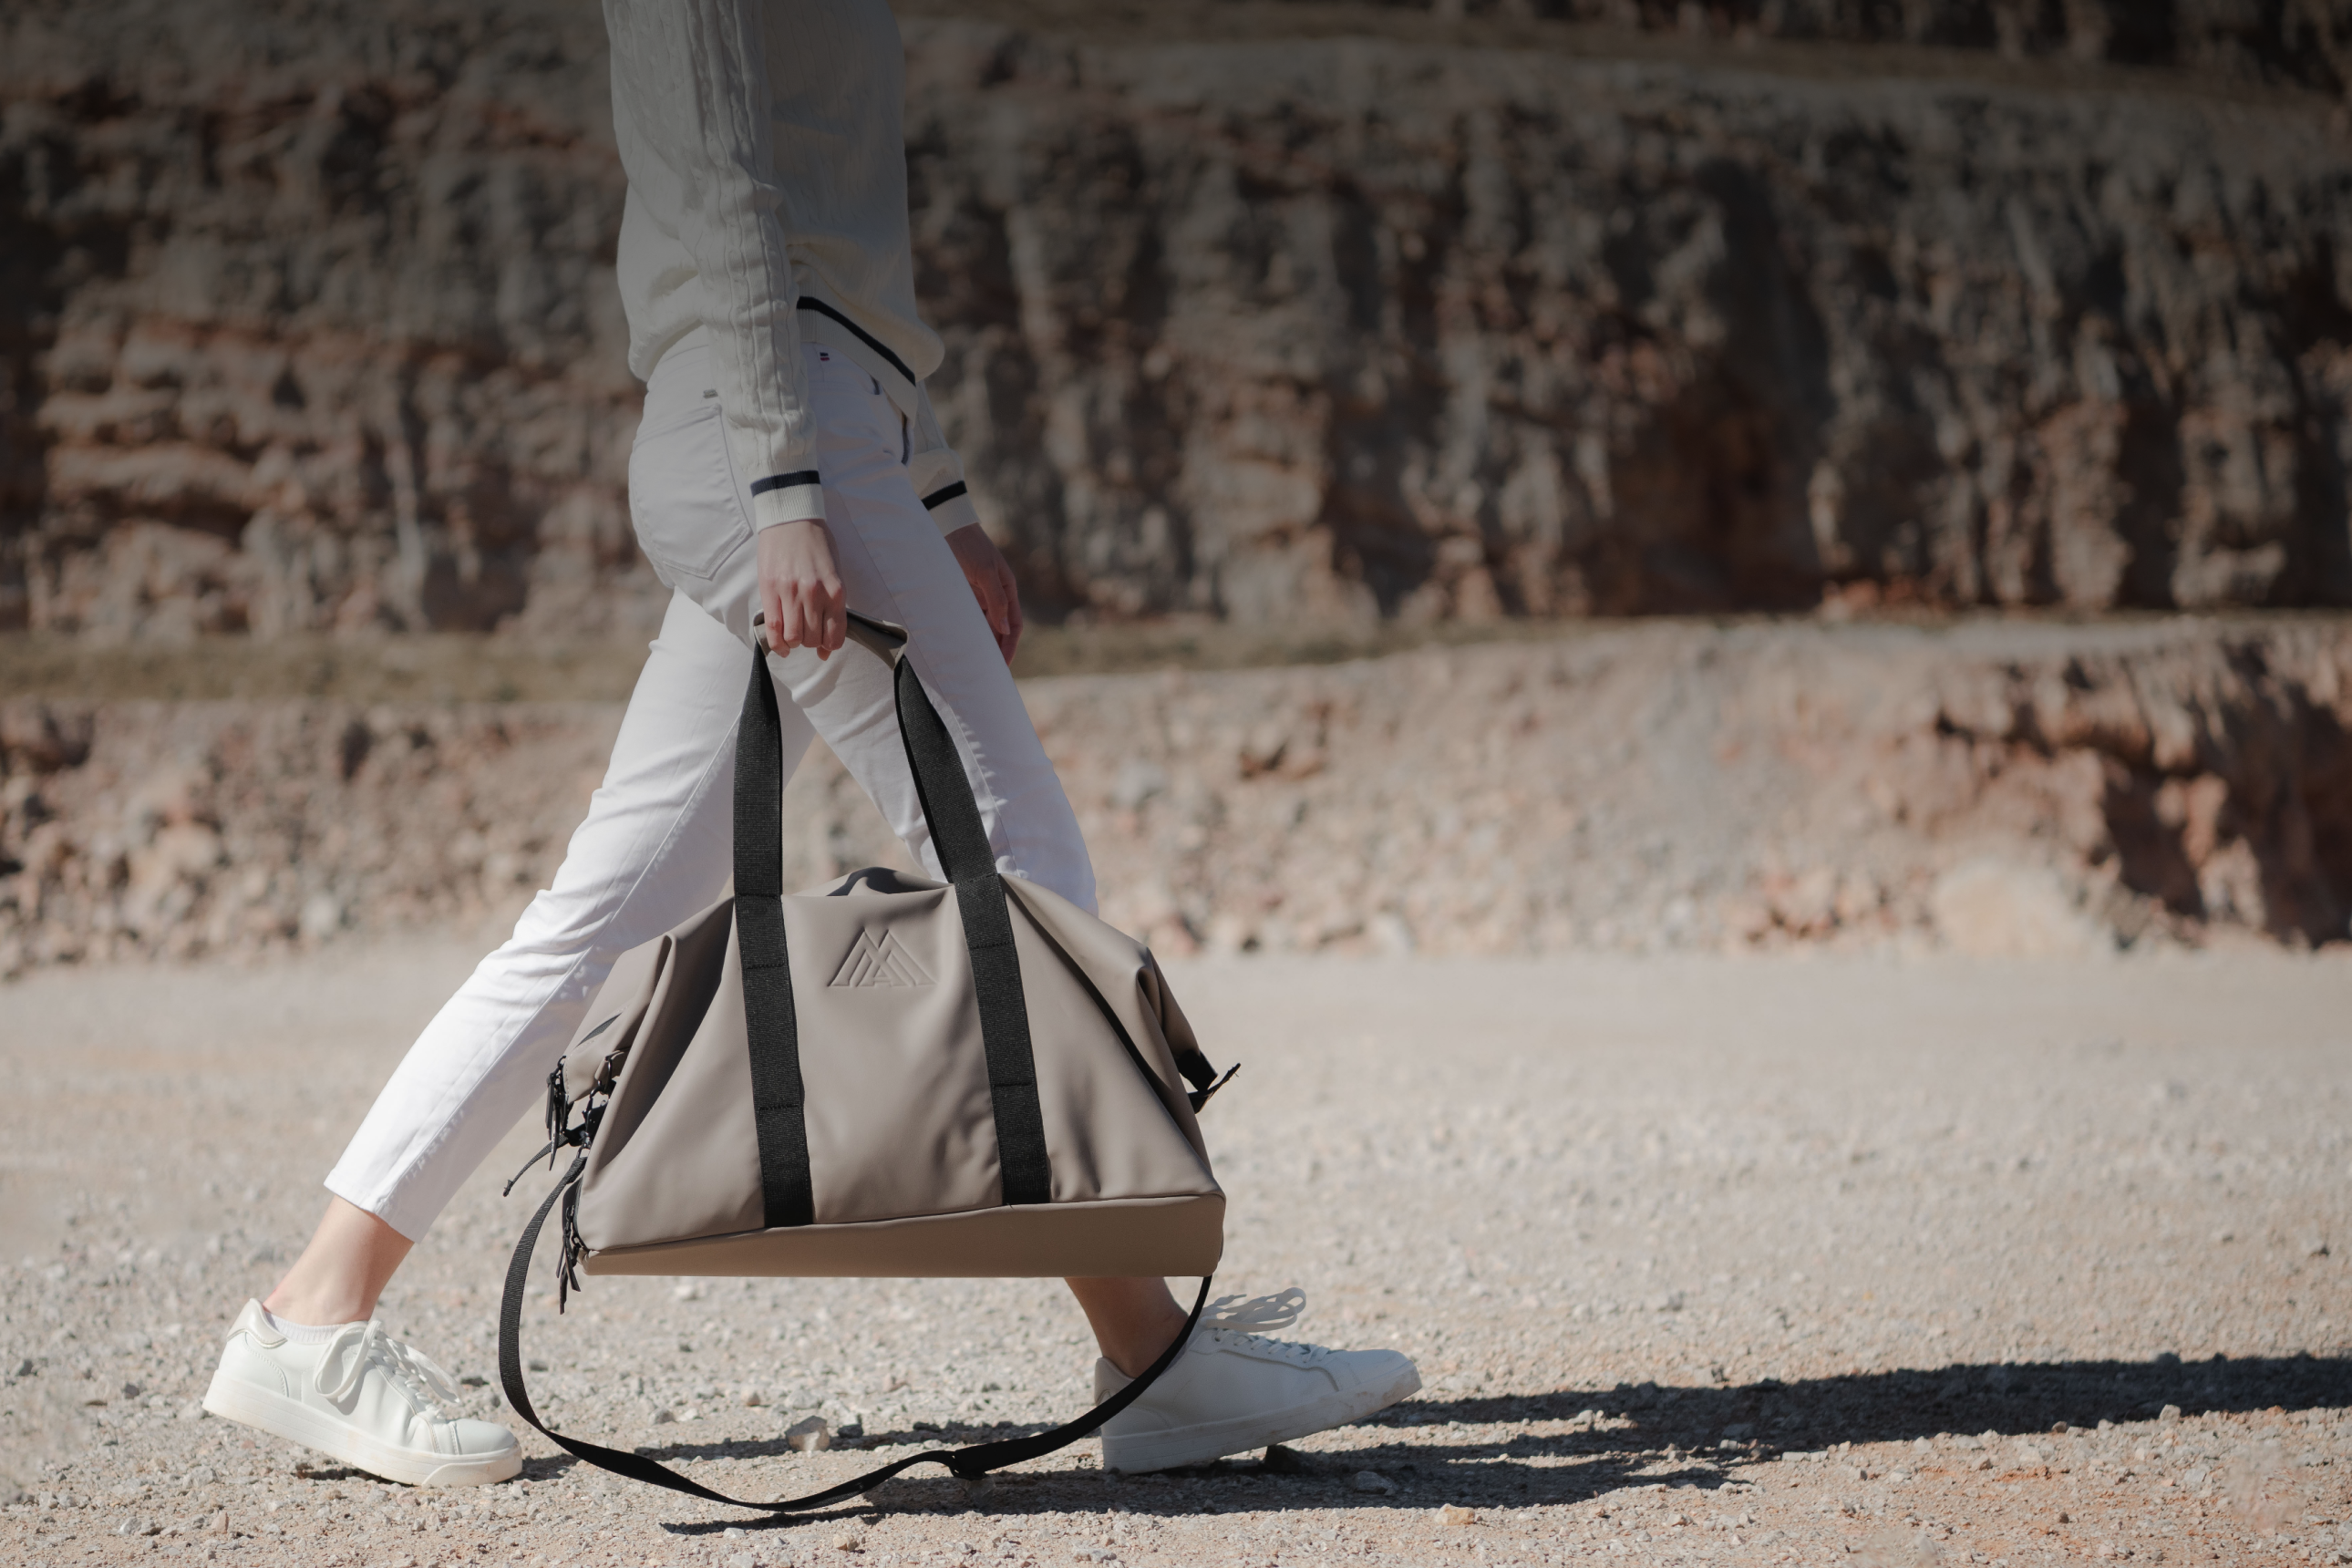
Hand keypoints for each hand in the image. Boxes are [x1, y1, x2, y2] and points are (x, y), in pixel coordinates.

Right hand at [757, 519, 844, 658]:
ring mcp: (791, 592)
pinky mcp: (770, 589)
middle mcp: (815, 594)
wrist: (791, 518)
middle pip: (812, 639)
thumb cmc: (816, 544)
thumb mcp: (834, 573)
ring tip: (794, 634)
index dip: (828, 647)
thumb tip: (826, 647)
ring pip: (793, 637)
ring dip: (794, 642)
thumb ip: (833, 607)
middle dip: (811, 643)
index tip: (824, 646)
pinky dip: (777, 643)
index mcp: (835, 590)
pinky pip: (773, 627)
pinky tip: (782, 646)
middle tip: (807, 633)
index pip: (834, 636)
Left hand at [946, 523, 1023, 664]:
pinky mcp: (964, 593)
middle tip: (988, 671)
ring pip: (984, 625)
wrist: (949, 527)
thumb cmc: (970, 546)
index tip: (1003, 665)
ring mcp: (980, 595)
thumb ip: (996, 600)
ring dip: (982, 642)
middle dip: (997, 649)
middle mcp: (996, 595)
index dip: (1010, 646)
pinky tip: (962, 642)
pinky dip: (968, 631)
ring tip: (975, 661)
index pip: (1013, 625)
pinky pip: (969, 617)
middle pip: (999, 629)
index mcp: (1007, 590)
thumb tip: (1004, 629)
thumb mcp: (985, 572)